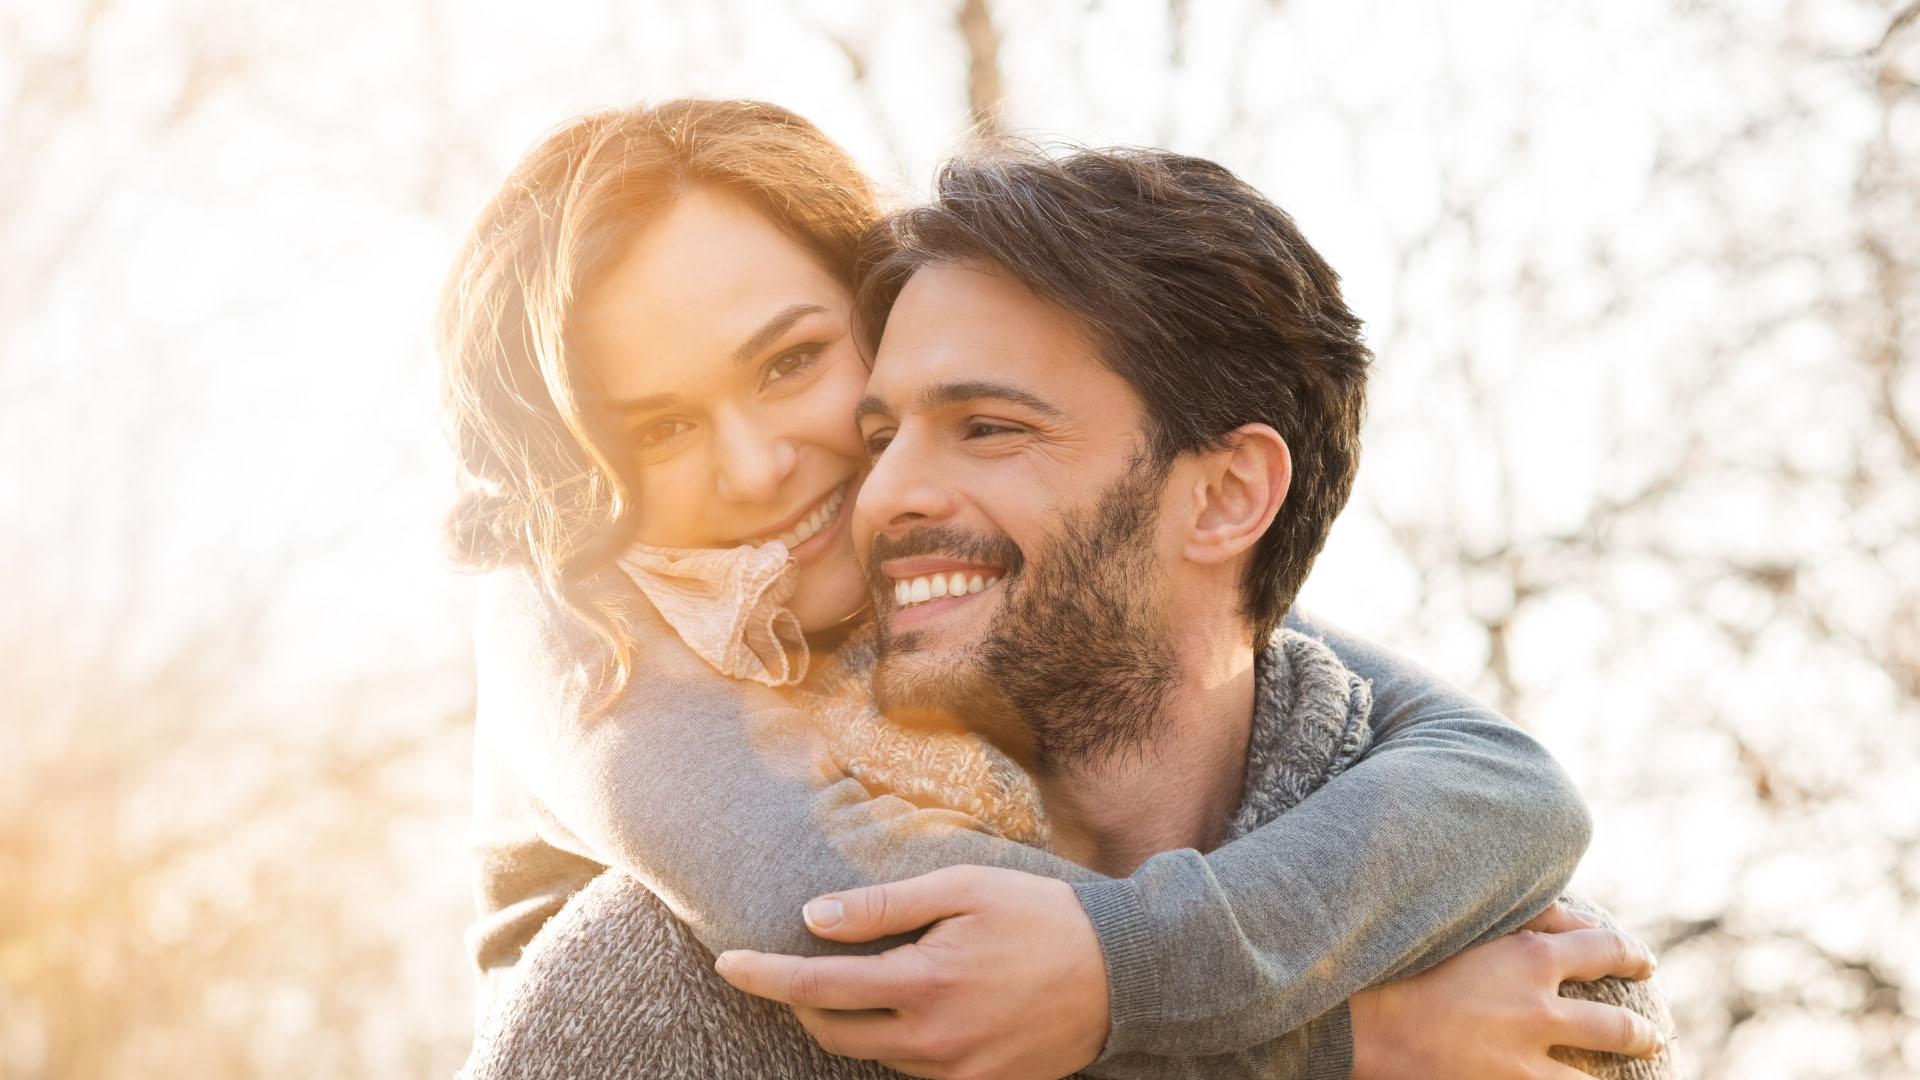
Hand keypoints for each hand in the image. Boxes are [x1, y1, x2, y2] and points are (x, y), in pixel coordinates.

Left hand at [714, 865, 1109, 1079]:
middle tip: (787, 966)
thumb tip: (814, 917)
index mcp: (923, 984)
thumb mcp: (962, 888)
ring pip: (872, 1053)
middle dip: (799, 1001)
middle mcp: (932, 1041)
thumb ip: (883, 907)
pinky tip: (909, 1006)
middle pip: (832, 1032)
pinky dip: (894, 1039)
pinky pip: (912, 1070)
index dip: (764, 976)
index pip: (817, 986)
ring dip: (850, 1019)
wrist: (1124, 975)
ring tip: (860, 977)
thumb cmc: (1042, 916)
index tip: (727, 964)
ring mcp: (956, 1074)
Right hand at [1350, 903, 1665, 1079]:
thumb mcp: (1469, 926)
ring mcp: (1523, 1063)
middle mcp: (1540, 1012)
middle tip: (1651, 1039)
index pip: (1605, 950)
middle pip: (1617, 1028)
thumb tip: (1578, 918)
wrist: (1361, 1021)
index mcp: (1531, 958)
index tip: (1644, 963)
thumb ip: (1527, 915)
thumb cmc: (1406, 963)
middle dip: (1642, 1036)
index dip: (1632, 956)